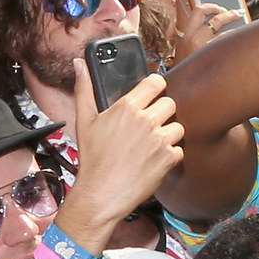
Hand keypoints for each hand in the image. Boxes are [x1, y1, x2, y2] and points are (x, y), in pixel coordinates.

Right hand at [60, 66, 184, 247]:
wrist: (101, 194)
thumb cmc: (92, 159)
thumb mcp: (84, 121)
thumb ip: (84, 89)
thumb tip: (79, 64)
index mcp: (126, 107)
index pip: (156, 82)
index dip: (156, 87)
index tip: (153, 94)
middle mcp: (146, 120)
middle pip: (170, 103)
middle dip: (162, 113)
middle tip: (150, 125)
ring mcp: (159, 140)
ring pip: (178, 126)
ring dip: (168, 134)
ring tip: (152, 144)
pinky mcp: (169, 158)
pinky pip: (179, 149)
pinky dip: (170, 155)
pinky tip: (154, 160)